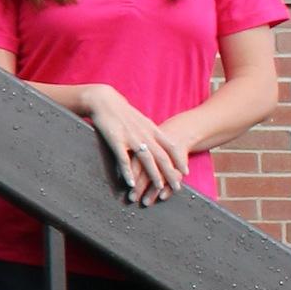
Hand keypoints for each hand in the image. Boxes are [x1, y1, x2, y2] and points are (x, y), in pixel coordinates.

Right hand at [80, 87, 190, 204]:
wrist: (104, 101)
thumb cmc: (123, 112)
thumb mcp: (142, 120)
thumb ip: (152, 132)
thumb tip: (162, 142)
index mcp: (152, 129)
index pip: (171, 147)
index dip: (179, 160)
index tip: (186, 172)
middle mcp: (145, 135)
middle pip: (162, 157)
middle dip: (171, 173)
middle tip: (177, 187)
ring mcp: (131, 138)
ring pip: (146, 160)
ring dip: (154, 175)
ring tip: (159, 188)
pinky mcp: (116, 141)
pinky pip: (123, 159)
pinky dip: (128, 171)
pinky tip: (130, 182)